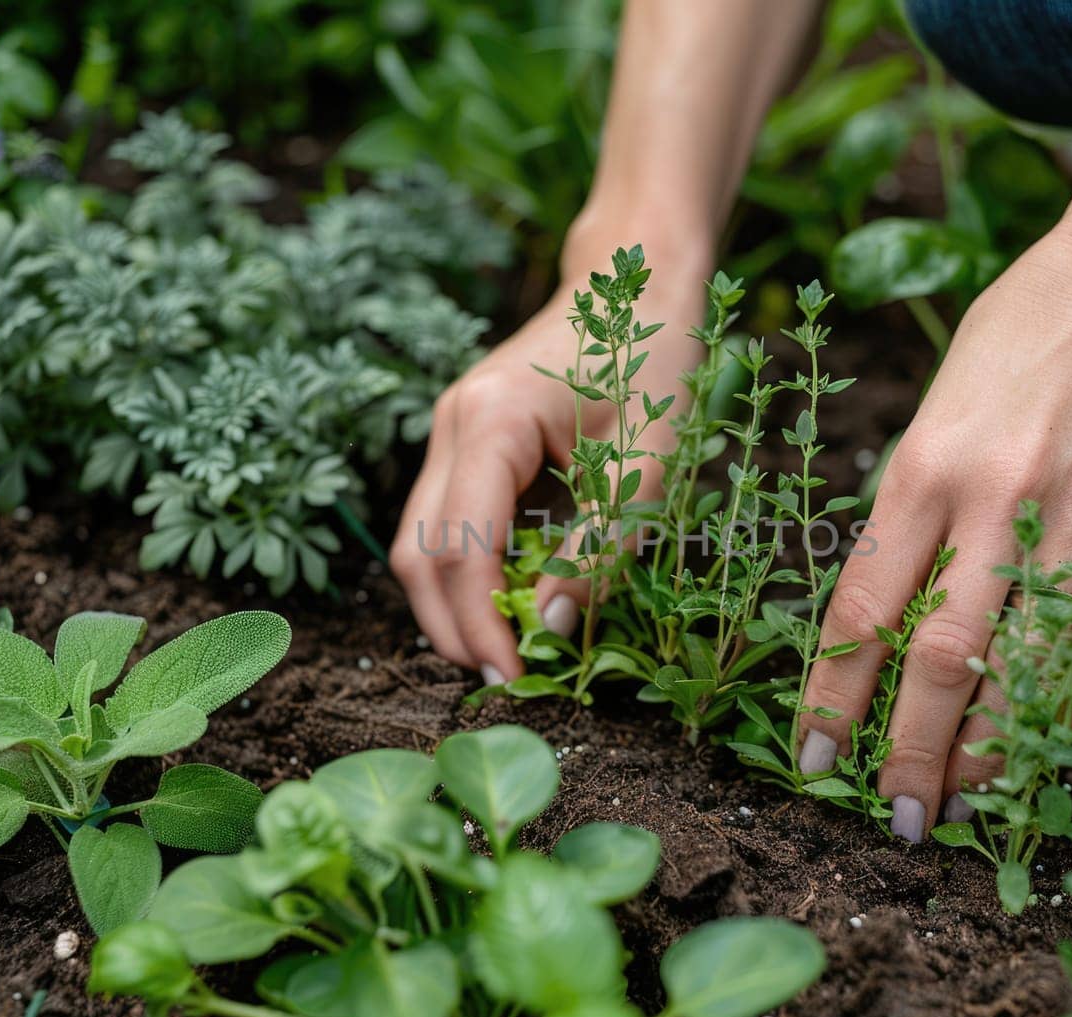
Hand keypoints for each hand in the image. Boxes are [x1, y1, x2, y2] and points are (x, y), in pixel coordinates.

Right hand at [391, 249, 710, 683]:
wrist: (636, 280)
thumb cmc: (653, 358)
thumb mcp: (648, 462)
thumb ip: (599, 546)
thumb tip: (551, 627)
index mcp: (491, 421)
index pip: (459, 548)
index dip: (481, 624)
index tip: (517, 679)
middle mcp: (451, 424)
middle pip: (417, 555)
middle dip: (455, 628)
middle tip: (509, 681)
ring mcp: (448, 431)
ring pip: (418, 544)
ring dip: (455, 606)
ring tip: (511, 651)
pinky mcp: (463, 442)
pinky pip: (444, 522)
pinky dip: (469, 572)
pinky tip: (514, 600)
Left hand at [795, 208, 1071, 841]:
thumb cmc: (1009, 344)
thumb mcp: (928, 419)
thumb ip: (909, 516)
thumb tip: (885, 625)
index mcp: (920, 468)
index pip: (864, 608)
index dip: (833, 696)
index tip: (814, 757)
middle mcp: (994, 500)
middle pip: (941, 658)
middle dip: (911, 752)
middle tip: (895, 816)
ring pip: (1026, 665)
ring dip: (993, 750)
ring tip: (965, 802)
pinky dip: (1071, 699)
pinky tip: (1045, 740)